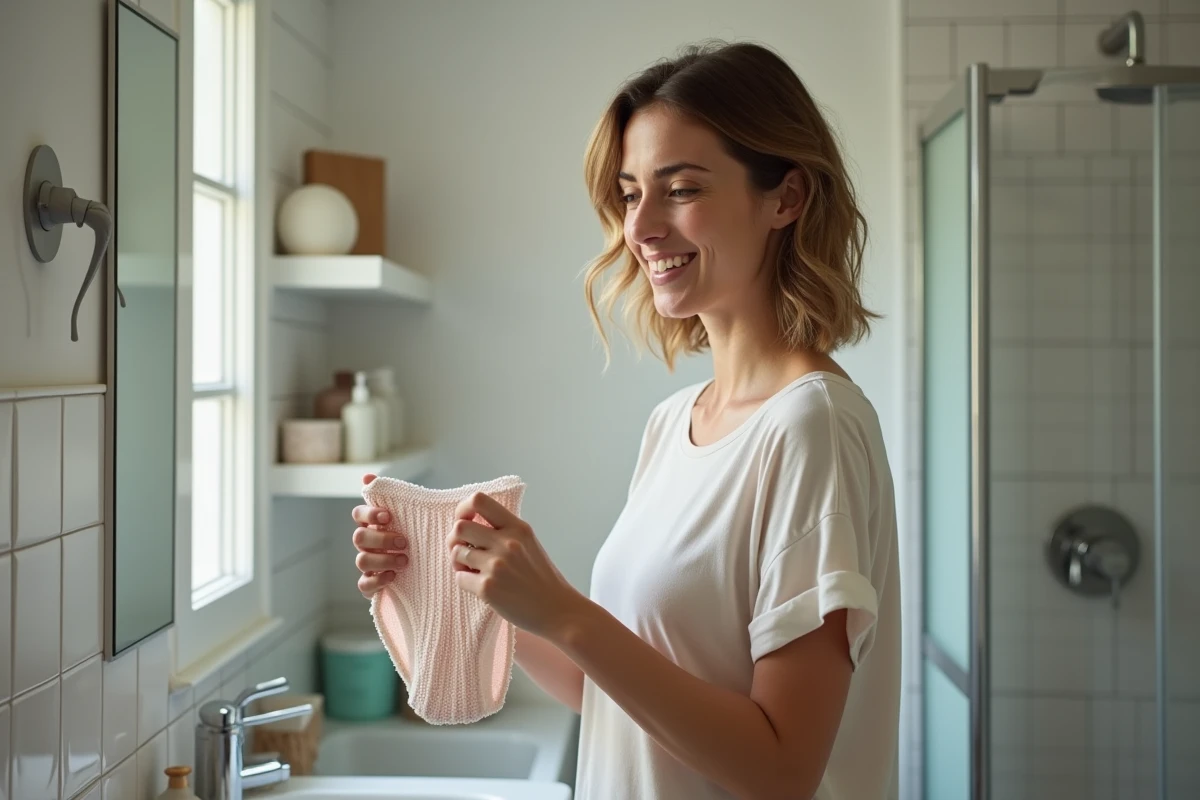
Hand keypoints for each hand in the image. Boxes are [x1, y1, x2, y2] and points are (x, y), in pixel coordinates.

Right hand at [350, 472, 408, 598]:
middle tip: (405, 542)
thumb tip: (366, 476)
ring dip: (383, 560)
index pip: (358, 514)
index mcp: (373, 524)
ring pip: (361, 560)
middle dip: (382, 539)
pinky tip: (394, 576)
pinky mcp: (370, 583)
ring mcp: (367, 564)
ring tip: (405, 561)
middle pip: (359, 538)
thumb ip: (395, 497)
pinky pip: (364, 584)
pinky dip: (377, 580)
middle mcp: (366, 543)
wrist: (423, 568)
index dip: (369, 514)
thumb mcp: (412, 516)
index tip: (389, 516)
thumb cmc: (414, 536)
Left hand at [449, 491, 583, 640]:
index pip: (479, 500)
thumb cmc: (541, 579)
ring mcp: (496, 565)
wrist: (557, 610)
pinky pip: (459, 577)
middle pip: (459, 527)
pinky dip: (465, 581)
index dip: (463, 509)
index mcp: (518, 528)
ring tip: (474, 571)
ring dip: (459, 562)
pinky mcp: (487, 588)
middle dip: (455, 539)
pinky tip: (480, 586)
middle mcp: (507, 543)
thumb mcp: (529, 543)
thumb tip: (469, 524)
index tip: (465, 520)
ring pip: (456, 552)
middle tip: (464, 551)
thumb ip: (505, 531)